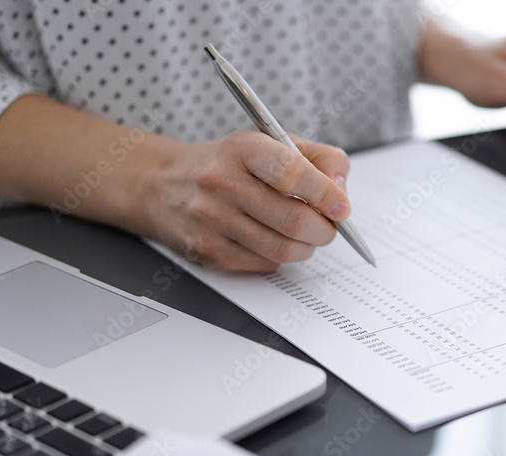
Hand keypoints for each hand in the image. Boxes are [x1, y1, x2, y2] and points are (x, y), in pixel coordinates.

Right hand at [140, 131, 350, 271]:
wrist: (163, 185)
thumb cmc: (227, 164)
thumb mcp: (269, 142)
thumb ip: (316, 157)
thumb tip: (341, 190)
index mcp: (242, 149)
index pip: (291, 172)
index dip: (325, 193)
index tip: (341, 206)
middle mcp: (222, 182)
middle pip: (293, 219)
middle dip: (324, 229)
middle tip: (329, 227)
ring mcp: (211, 220)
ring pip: (282, 248)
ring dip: (306, 247)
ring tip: (307, 236)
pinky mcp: (207, 250)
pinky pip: (263, 263)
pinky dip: (281, 257)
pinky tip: (276, 241)